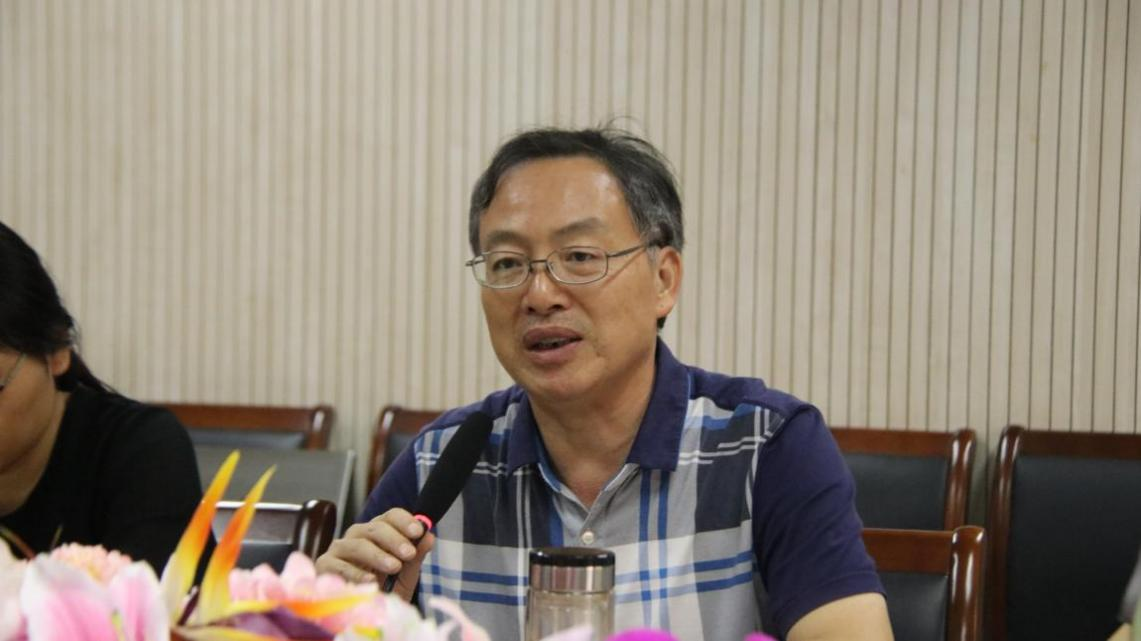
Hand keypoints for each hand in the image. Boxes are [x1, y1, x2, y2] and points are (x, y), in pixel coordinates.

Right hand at [314, 508, 434, 600]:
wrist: (363, 616)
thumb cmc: (384, 590)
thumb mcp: (405, 576)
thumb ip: (416, 557)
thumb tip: (429, 536)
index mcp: (378, 532)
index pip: (390, 516)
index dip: (404, 521)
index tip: (418, 532)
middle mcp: (358, 535)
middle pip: (375, 528)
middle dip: (394, 540)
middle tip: (409, 554)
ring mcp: (340, 549)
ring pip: (358, 544)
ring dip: (378, 555)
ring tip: (394, 567)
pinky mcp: (325, 566)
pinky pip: (340, 566)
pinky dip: (356, 573)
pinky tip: (370, 581)